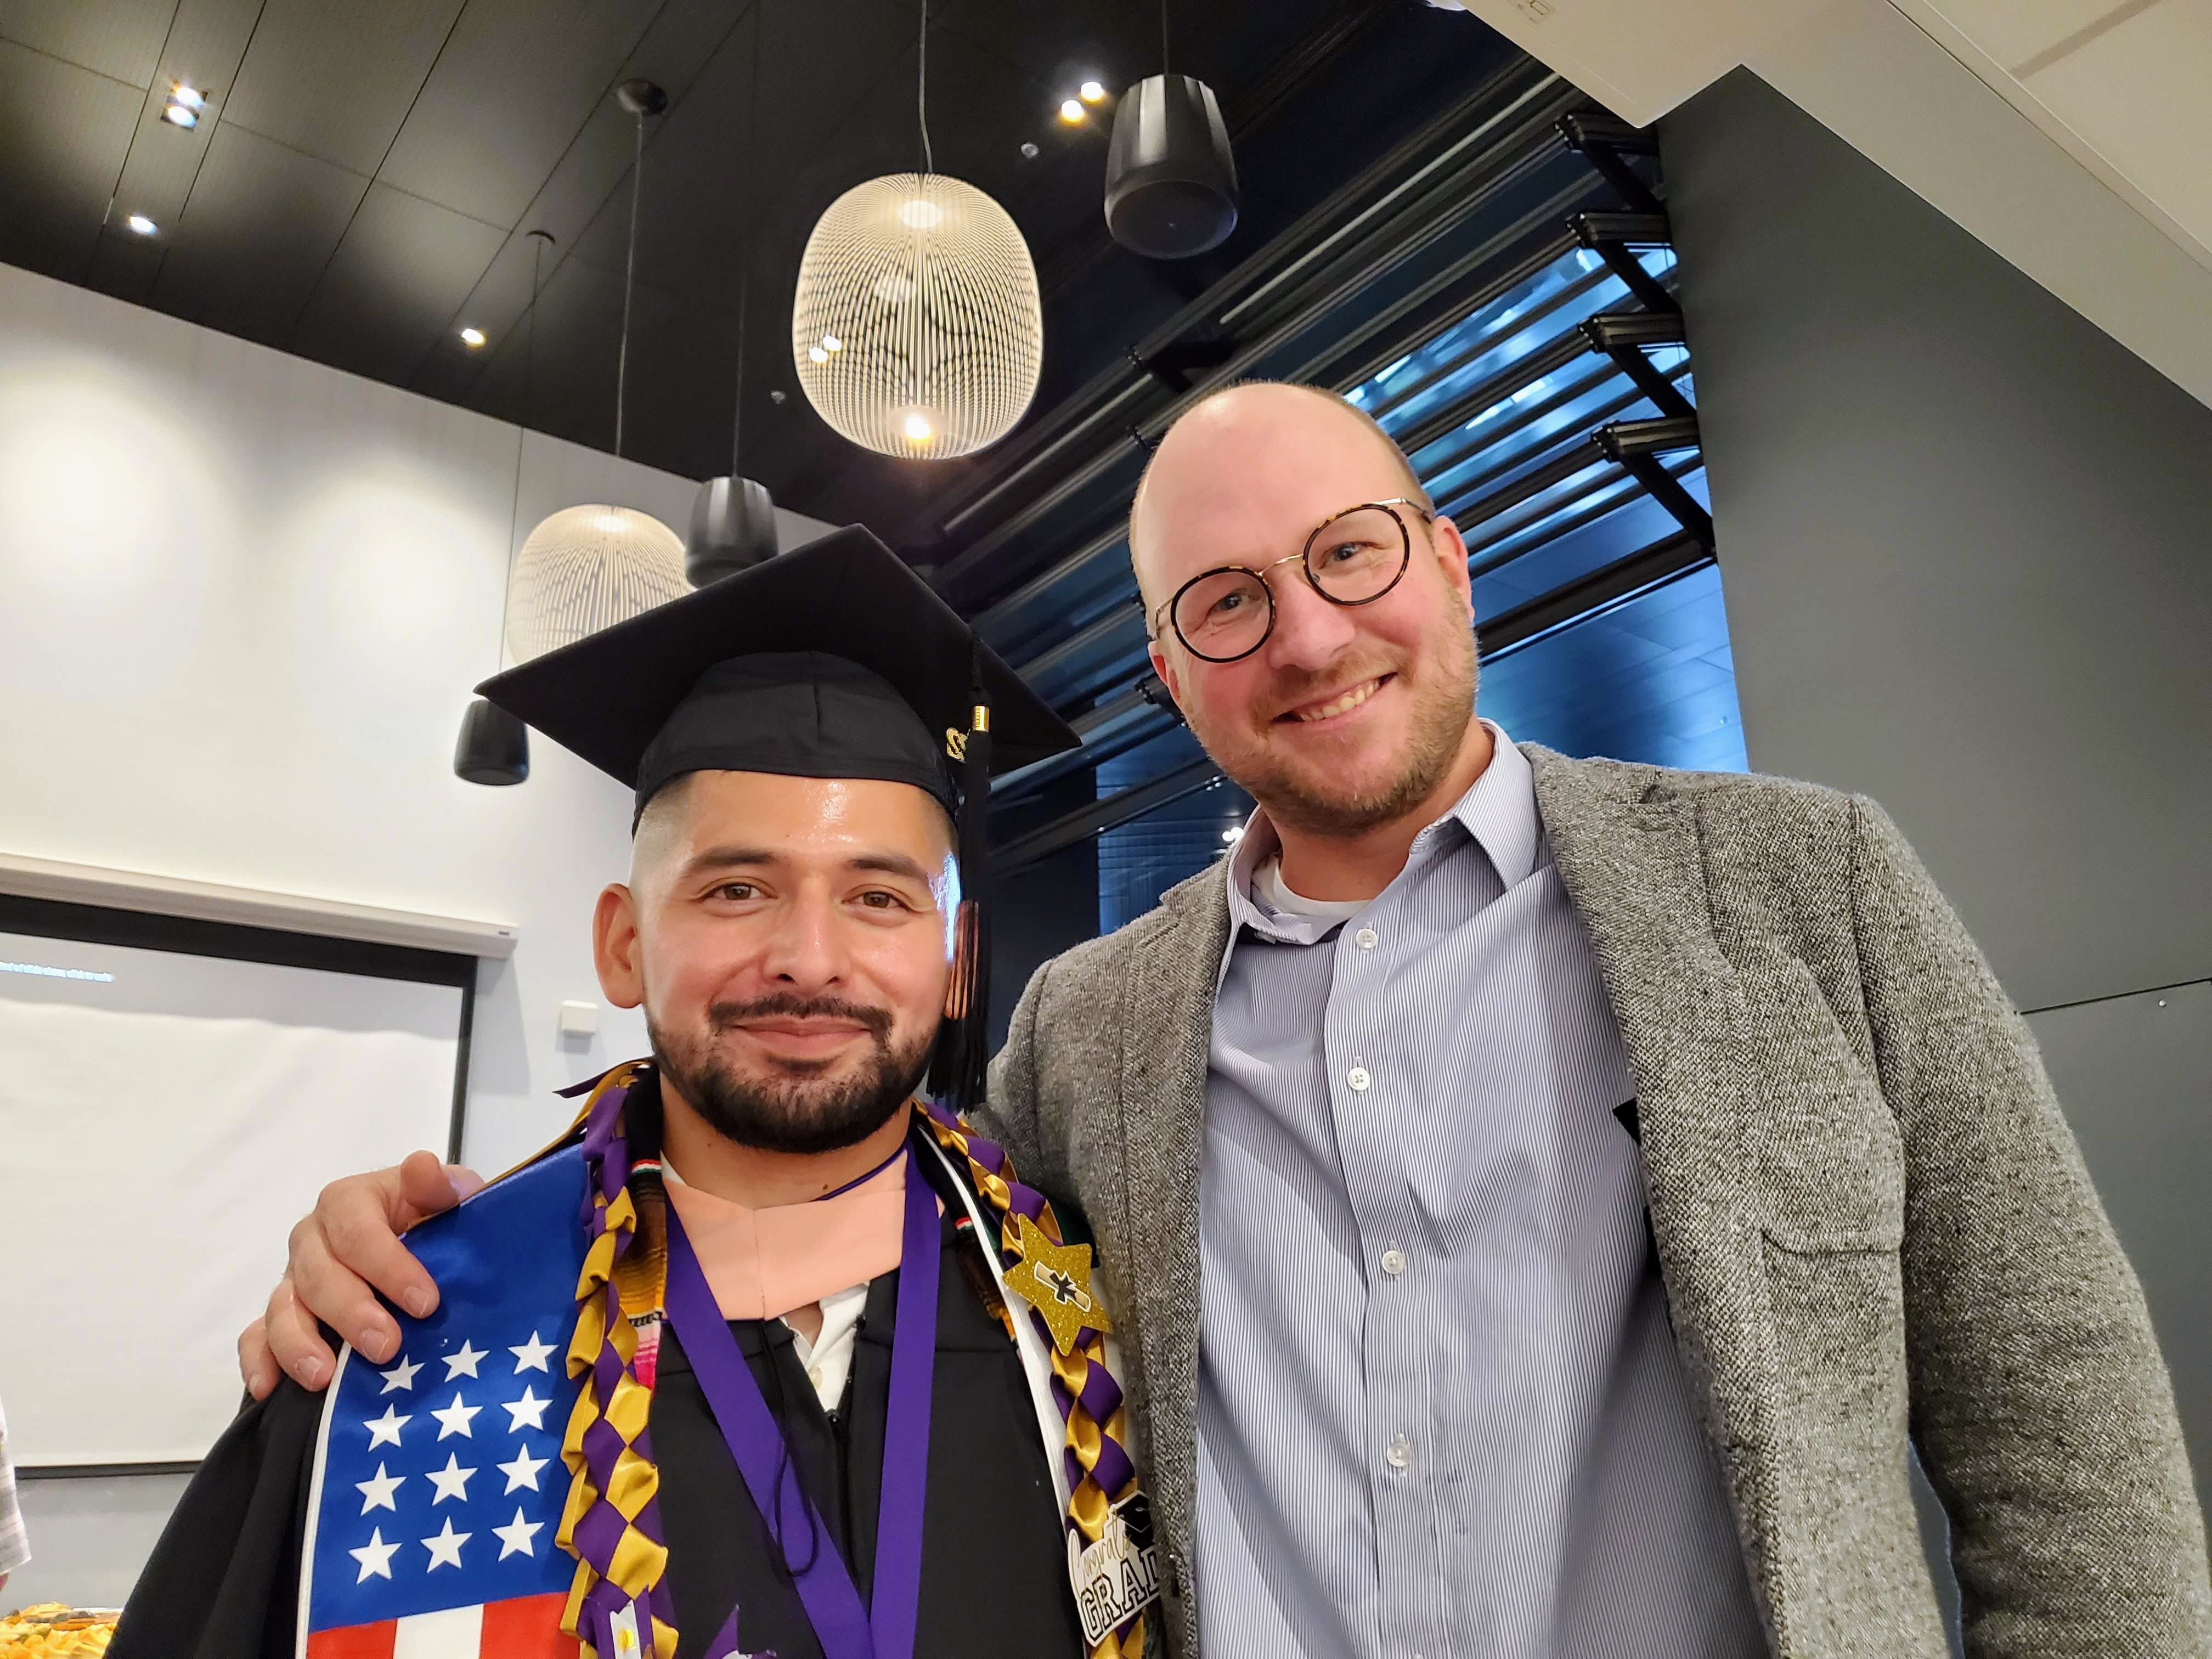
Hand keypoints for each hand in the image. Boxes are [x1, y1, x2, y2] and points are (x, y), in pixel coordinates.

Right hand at [238, 1151, 482, 1397]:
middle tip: (387, 1346)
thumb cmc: (430, 1219)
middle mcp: (312, 1238)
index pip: (357, 1230)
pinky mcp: (280, 1315)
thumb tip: (422, 1167)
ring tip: (324, 1376)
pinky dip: (259, 1360)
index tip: (426, 1303)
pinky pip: (257, 1337)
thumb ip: (437, 1185)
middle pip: (318, 1274)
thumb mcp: (445, 1197)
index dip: (389, 1265)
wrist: (417, 1241)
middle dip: (350, 1312)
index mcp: (348, 1201)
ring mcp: (292, 1279)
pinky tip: (270, 1387)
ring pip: (283, 1308)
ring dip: (299, 1343)